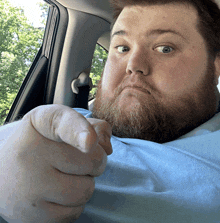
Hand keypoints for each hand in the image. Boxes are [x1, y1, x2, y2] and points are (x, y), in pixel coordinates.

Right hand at [0, 104, 111, 222]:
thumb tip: (107, 147)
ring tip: (64, 176)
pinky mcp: (31, 215)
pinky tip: (56, 194)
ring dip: (84, 184)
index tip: (89, 142)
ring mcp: (29, 187)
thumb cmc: (42, 143)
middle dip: (94, 161)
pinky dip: (73, 204)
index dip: (79, 132)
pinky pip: (74, 213)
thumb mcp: (61, 124)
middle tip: (77, 160)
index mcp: (40, 123)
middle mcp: (30, 153)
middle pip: (92, 161)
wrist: (2, 170)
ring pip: (85, 190)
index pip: (63, 124)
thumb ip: (91, 126)